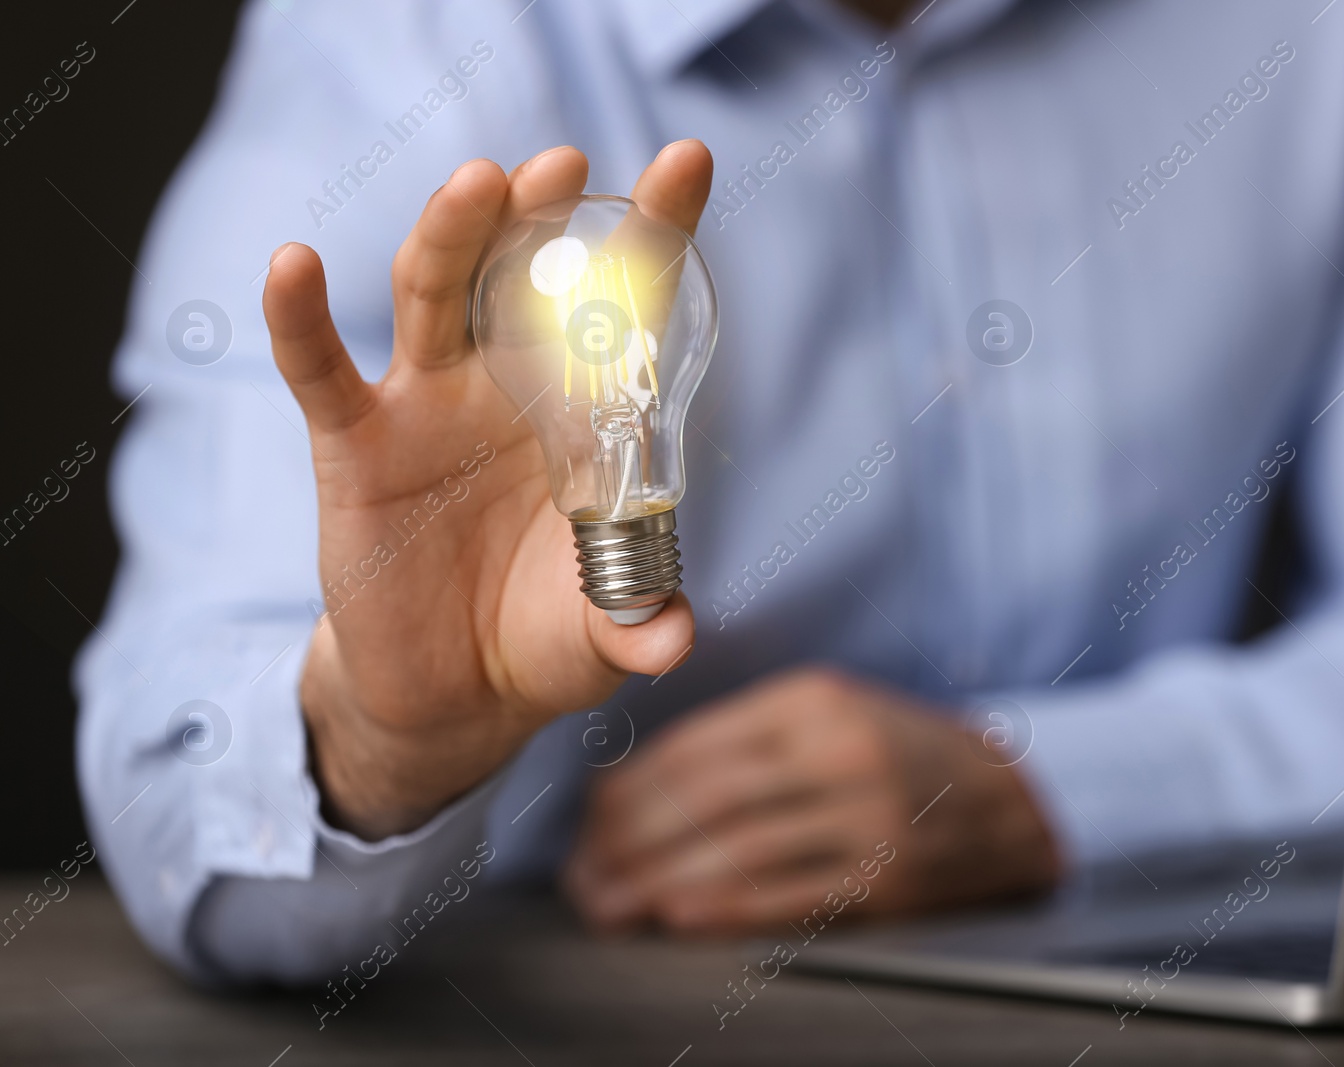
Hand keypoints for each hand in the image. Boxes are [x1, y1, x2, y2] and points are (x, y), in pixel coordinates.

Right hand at [262, 142, 713, 838]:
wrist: (453, 694)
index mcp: (582, 409)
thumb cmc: (541, 640)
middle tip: (565, 164)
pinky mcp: (356, 446)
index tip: (685, 162)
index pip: (622, 306)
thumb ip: (634, 623)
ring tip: (479, 183)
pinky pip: (320, 372)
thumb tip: (672, 640)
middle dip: (542, 217)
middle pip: (521, 275)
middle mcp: (508, 386)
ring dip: (450, 236)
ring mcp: (428, 405)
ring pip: (431, 296)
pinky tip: (294, 265)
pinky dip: (298, 320)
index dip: (652, 235)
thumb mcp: (597, 634)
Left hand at [562, 667, 1062, 933]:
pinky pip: (789, 895)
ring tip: (608, 903)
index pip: (697, 745)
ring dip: (656, 881)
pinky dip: (723, 907)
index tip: (586, 819)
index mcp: (814, 702)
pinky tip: (674, 915)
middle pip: (706, 798)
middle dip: (627, 841)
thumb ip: (747, 739)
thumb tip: (635, 788)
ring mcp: (869, 816)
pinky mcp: (889, 879)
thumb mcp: (832, 713)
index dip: (629, 787)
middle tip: (580, 873)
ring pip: (737, 849)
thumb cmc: (899, 756)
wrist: (1015, 802)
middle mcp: (840, 750)